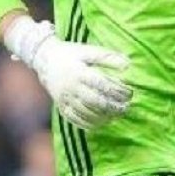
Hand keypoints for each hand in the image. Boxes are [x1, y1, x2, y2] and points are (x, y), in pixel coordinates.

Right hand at [3, 17, 132, 128]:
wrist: (45, 60)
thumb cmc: (72, 54)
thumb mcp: (89, 51)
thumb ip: (108, 57)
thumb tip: (128, 65)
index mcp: (79, 72)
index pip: (102, 85)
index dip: (117, 91)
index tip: (129, 93)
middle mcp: (71, 87)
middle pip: (95, 102)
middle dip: (113, 107)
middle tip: (126, 108)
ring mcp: (65, 99)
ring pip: (86, 113)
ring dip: (104, 117)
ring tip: (117, 115)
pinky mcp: (61, 107)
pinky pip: (76, 120)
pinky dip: (90, 124)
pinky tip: (102, 122)